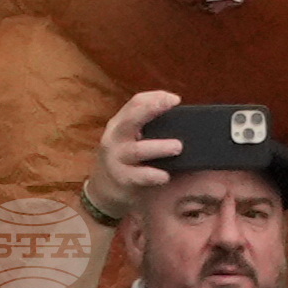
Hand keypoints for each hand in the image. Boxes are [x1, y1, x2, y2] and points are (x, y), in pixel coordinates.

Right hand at [86, 89, 183, 217]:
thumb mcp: (131, 136)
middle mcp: (116, 137)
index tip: (175, 100)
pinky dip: (152, 175)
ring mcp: (117, 158)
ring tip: (177, 147)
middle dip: (151, 109)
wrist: (105, 190)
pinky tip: (165, 176)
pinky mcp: (122, 179)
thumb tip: (182, 115)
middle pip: (131, 119)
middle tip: (171, 105)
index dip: (156, 97)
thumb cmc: (128, 157)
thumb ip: (149, 124)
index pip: (136, 103)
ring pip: (137, 150)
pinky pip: (138, 176)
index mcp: (121, 122)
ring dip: (159, 147)